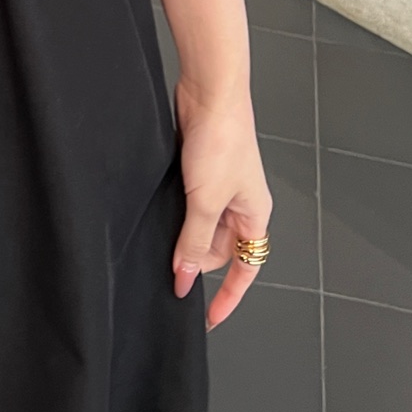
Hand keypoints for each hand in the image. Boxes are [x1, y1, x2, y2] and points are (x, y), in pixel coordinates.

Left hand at [171, 79, 272, 330]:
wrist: (209, 92)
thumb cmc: (222, 140)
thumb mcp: (207, 201)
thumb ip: (194, 242)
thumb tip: (186, 278)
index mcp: (255, 215)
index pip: (246, 268)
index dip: (228, 296)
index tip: (209, 318)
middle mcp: (240, 204)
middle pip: (219, 250)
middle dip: (196, 261)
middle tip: (169, 272)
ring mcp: (219, 187)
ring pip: (199, 227)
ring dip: (181, 237)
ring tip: (158, 245)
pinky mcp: (198, 171)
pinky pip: (187, 205)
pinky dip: (173, 215)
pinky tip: (155, 215)